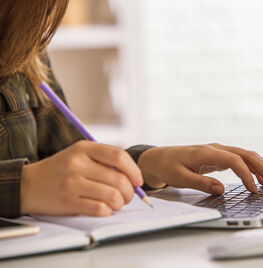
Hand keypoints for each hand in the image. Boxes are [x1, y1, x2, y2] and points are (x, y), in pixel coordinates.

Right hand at [20, 140, 142, 215]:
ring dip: (120, 203)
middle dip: (130, 192)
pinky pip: (100, 209)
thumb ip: (103, 160)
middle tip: (128, 196)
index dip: (134, 170)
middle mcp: (78, 164)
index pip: (119, 156)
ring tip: (117, 203)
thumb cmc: (60, 170)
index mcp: (83, 148)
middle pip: (119, 179)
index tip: (138, 180)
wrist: (27, 185)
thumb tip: (133, 176)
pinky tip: (105, 209)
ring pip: (112, 195)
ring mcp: (72, 183)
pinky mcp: (68, 201)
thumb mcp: (79, 155)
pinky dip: (108, 211)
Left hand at [137, 143, 262, 194]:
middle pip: (247, 155)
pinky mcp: (220, 157)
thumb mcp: (180, 178)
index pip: (234, 160)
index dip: (246, 175)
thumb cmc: (168, 166)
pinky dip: (253, 169)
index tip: (254, 189)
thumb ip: (201, 183)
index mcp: (207, 152)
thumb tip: (221, 189)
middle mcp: (216, 149)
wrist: (160, 158)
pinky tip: (260, 179)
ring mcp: (219, 152)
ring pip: (247, 156)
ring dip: (262, 168)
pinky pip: (241, 160)